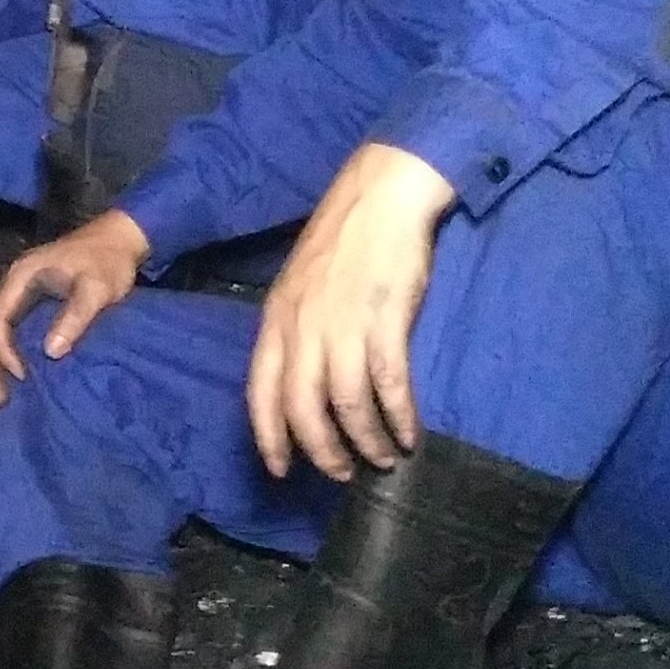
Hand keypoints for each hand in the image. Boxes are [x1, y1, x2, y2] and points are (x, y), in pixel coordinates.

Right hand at [0, 211, 148, 406]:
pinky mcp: (30, 303)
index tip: (21, 376)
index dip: (2, 350)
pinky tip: (9, 378)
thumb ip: (74, 317)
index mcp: (21, 277)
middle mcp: (12, 285)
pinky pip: (7, 332)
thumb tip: (50, 352)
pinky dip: (2, 356)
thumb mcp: (96, 288)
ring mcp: (19, 294)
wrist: (117, 240)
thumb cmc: (107, 262)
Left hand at [247, 143, 454, 480]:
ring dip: (366, 441)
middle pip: (302, 409)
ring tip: (380, 458)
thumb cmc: (342, 240)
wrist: (381, 196)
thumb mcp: (298, 285)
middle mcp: (302, 328)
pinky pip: (389, 385)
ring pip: (347, 405)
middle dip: (321, 451)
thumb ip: (294, 330)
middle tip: (340, 473)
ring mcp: (343, 325)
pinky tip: (409, 435)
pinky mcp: (385, 321)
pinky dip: (399, 417)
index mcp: (276, 319)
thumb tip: (300, 379)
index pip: (260, 392)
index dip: (269, 436)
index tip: (280, 469)